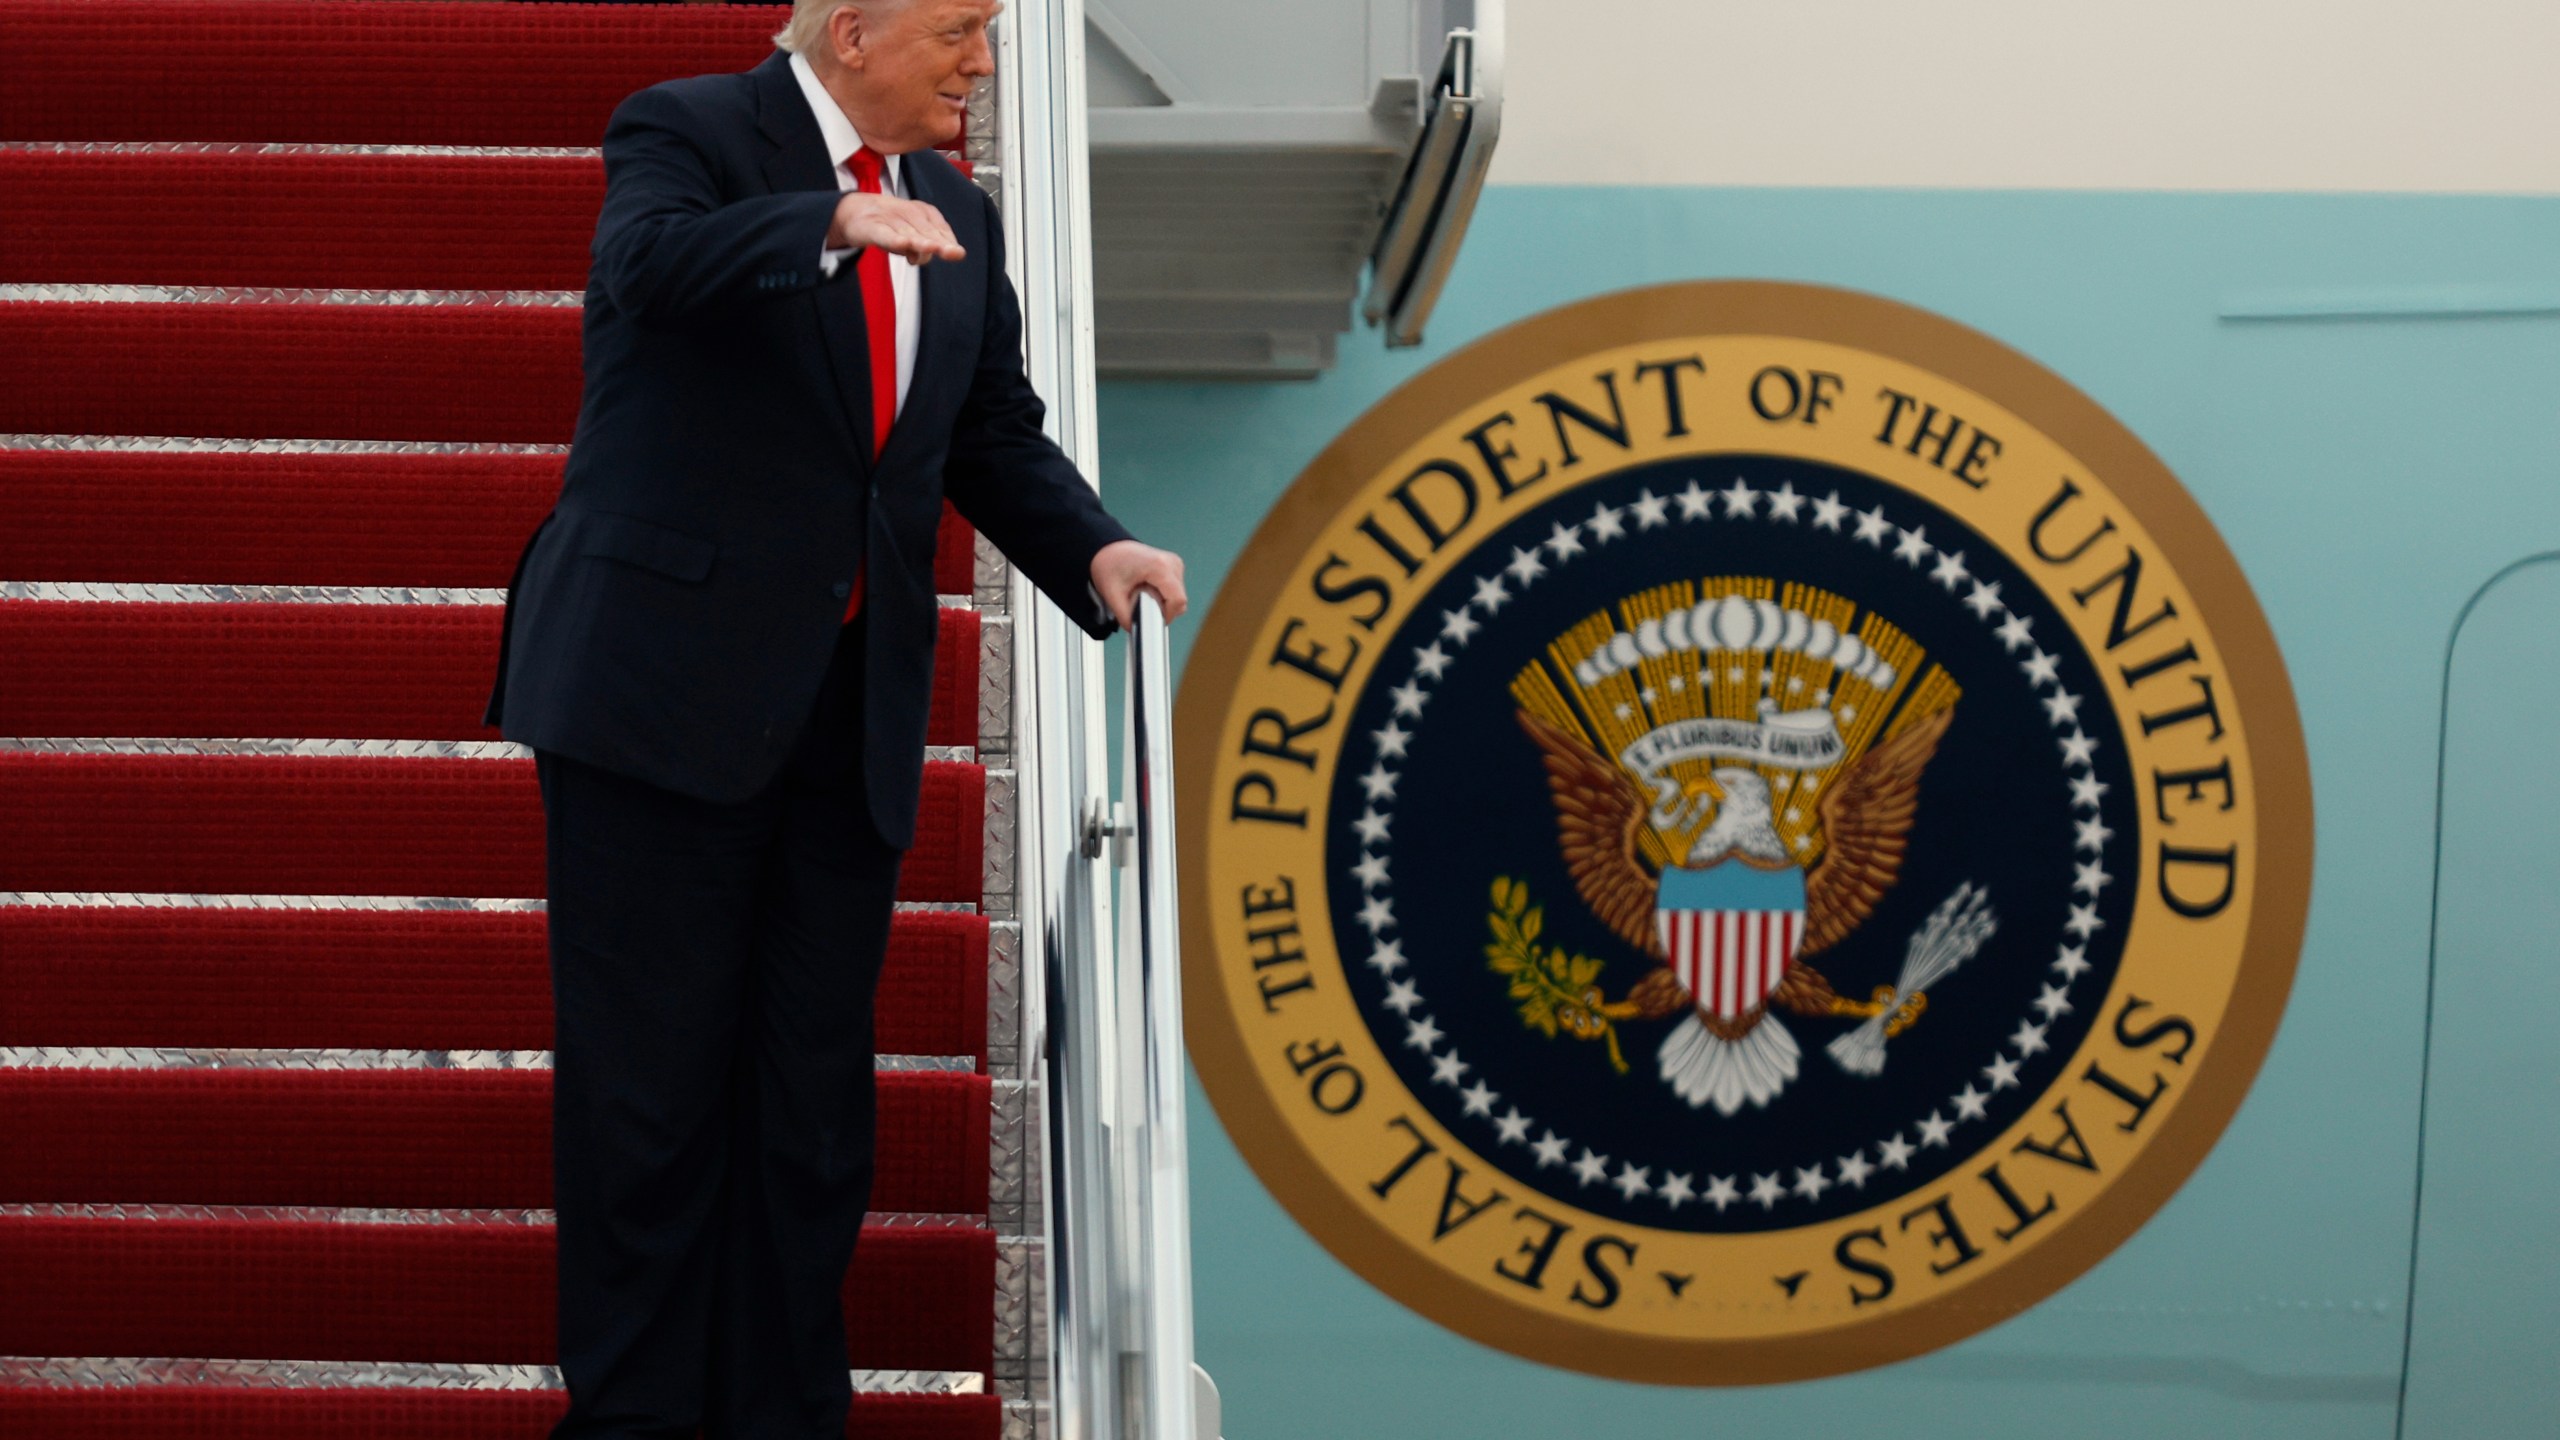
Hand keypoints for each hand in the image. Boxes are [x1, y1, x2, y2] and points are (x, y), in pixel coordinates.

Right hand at [827, 191, 965, 264]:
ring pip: (908, 232)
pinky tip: (902, 244)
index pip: (939, 227)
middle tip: (952, 252)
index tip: (956, 253)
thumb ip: (923, 249)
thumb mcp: (910, 235)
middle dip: (940, 243)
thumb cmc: (889, 225)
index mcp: (921, 212)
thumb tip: (924, 259)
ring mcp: (889, 219)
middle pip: (926, 231)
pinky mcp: (871, 227)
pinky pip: (884, 234)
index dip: (948, 241)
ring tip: (932, 248)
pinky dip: (893, 239)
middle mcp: (907, 212)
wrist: (853, 211)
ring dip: (920, 241)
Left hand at [1090, 539, 1186, 630]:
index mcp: (1160, 566)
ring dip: (1163, 603)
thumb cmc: (1110, 565)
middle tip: (1141, 605)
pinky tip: (1148, 590)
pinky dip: (1164, 596)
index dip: (1166, 615)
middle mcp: (1172, 563)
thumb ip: (1125, 617)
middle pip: (1180, 601)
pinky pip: (1176, 590)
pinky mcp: (1174, 567)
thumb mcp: (1113, 595)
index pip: (1178, 601)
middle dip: (1162, 610)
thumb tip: (1136, 631)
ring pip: (1179, 597)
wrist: (1108, 550)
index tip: (1151, 619)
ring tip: (1143, 595)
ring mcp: (1175, 564)